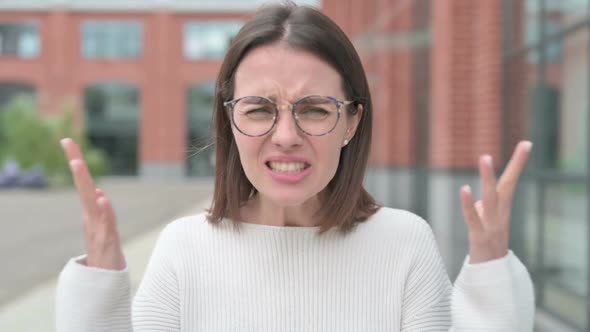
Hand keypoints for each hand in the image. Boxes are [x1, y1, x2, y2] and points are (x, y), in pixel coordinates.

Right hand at [61, 138, 125, 269]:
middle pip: (85, 188)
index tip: (67, 140)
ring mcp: (98, 230)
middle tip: (69, 146)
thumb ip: (102, 212)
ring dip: (85, 184)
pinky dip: (104, 211)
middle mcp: (92, 218)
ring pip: (92, 203)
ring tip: (78, 165)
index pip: (85, 184)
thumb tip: (100, 194)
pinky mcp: (107, 242)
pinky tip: (101, 198)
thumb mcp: (103, 229)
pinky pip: (106, 224)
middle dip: (77, 168)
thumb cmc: (104, 254)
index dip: (76, 162)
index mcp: (91, 213)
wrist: (105, 283)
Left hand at [460, 140, 531, 263]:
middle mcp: (501, 215)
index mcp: (503, 209)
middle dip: (513, 166)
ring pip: (491, 198)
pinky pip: (473, 218)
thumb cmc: (487, 244)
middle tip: (521, 144)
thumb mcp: (486, 223)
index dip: (518, 164)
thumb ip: (482, 209)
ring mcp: (492, 226)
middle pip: (506, 187)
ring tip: (486, 157)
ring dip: (489, 178)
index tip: (526, 143)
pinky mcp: (480, 237)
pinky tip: (464, 188)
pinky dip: (469, 204)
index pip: (511, 182)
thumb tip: (477, 200)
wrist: (491, 275)